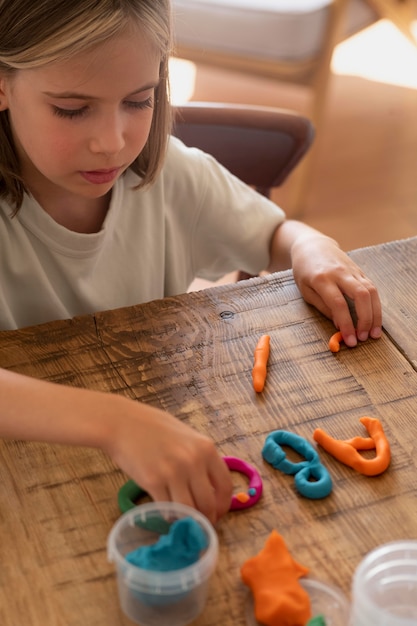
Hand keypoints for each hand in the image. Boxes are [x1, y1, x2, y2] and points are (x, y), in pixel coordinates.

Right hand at [102, 396, 232, 524]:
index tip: (217, 513)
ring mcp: (173, 472)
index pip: (225, 485)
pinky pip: (167, 509)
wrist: (123, 423)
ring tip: (183, 521)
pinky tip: (166, 514)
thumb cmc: (154, 428)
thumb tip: (210, 489)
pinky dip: (168, 516)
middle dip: (206, 519)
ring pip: (188, 510)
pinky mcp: (153, 481)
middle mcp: (193, 461)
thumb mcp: (187, 438)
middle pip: (208, 503)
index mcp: (206, 448)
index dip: (223, 506)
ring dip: (187, 521)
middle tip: (199, 524)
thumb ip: (200, 460)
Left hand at [291, 234, 381, 346]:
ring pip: (371, 291)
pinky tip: (374, 319)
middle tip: (364, 338)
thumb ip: (323, 307)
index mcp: (322, 279)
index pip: (338, 304)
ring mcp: (352, 271)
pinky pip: (372, 288)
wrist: (313, 246)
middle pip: (361, 295)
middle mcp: (340, 273)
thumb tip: (340, 325)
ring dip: (375, 314)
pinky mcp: (360, 271)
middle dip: (366, 319)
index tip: (350, 339)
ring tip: (373, 333)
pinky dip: (375, 305)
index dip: (346, 323)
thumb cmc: (305, 271)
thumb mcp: (306, 291)